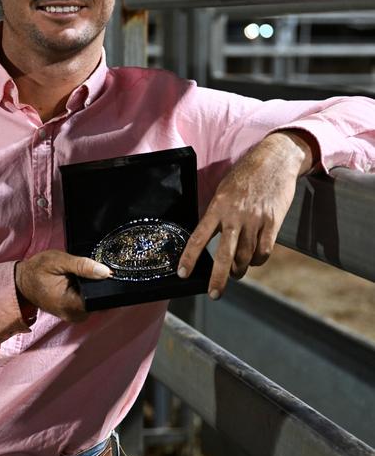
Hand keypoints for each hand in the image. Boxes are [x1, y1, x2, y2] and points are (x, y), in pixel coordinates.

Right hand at [15, 250, 110, 322]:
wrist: (22, 282)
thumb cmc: (37, 270)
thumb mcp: (58, 261)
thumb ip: (82, 266)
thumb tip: (105, 272)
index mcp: (69, 304)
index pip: (99, 299)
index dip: (105, 285)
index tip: (106, 271)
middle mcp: (74, 315)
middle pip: (99, 301)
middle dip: (100, 286)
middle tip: (92, 270)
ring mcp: (75, 316)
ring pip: (95, 302)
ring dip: (94, 289)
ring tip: (83, 275)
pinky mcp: (75, 313)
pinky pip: (89, 303)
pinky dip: (88, 292)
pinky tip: (82, 282)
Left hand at [176, 132, 313, 299]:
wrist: (274, 160)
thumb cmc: (245, 177)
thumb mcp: (223, 191)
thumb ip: (217, 215)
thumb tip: (209, 238)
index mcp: (217, 207)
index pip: (199, 237)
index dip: (189, 258)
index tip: (182, 274)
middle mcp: (235, 216)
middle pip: (224, 255)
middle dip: (218, 278)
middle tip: (213, 294)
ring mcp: (255, 220)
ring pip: (246, 257)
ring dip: (239, 269)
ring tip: (236, 272)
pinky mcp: (272, 223)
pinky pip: (264, 251)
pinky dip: (258, 260)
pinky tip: (254, 259)